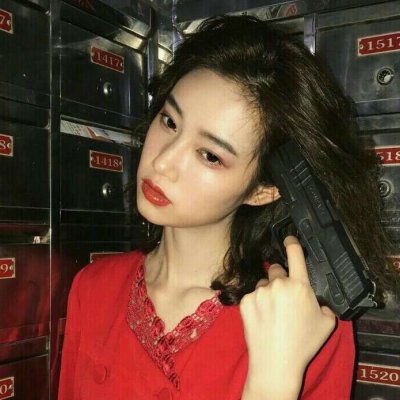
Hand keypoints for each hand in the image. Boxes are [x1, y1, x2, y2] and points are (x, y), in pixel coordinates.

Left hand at [240, 236, 335, 398]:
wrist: (275, 363)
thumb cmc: (303, 344)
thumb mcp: (327, 324)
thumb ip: (325, 305)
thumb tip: (317, 302)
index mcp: (299, 286)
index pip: (296, 255)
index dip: (292, 243)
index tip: (289, 237)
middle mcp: (278, 284)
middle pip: (277, 269)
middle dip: (281, 278)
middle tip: (284, 297)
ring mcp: (259, 292)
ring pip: (263, 283)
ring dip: (268, 291)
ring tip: (272, 312)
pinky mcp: (244, 301)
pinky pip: (252, 295)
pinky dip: (256, 303)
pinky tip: (262, 318)